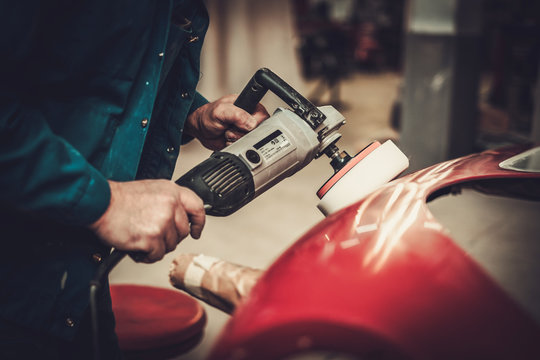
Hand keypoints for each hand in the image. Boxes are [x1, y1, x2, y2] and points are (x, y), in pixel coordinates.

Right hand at [89, 180, 204, 262]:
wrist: (99, 203)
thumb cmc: (119, 199)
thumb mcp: (151, 189)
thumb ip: (168, 201)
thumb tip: (179, 215)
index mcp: (172, 191)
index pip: (197, 207)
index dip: (199, 222)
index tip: (196, 230)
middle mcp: (170, 205)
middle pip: (183, 231)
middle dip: (169, 237)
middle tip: (153, 235)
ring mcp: (163, 221)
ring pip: (170, 244)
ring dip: (156, 246)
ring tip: (141, 238)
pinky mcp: (152, 237)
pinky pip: (157, 254)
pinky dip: (146, 255)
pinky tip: (136, 246)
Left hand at [185, 94, 268, 149]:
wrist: (200, 128)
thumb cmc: (208, 115)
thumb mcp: (221, 111)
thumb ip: (237, 114)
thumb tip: (251, 123)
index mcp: (249, 106)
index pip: (262, 117)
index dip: (254, 123)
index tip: (242, 125)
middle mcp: (249, 118)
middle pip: (258, 131)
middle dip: (242, 133)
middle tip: (231, 128)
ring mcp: (245, 130)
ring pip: (250, 141)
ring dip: (236, 139)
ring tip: (227, 133)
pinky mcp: (241, 140)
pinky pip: (243, 147)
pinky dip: (234, 145)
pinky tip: (227, 139)